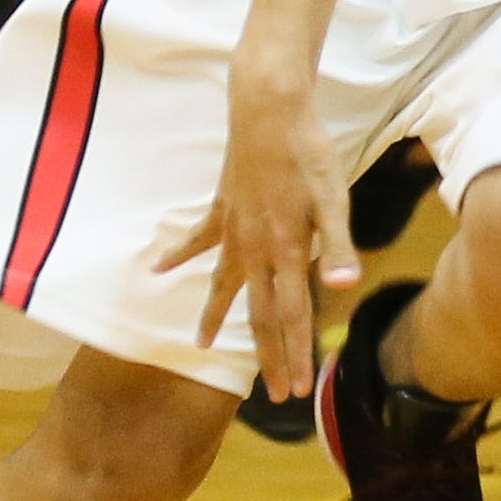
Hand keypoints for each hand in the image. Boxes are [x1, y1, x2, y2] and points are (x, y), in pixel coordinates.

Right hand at [160, 75, 357, 398]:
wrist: (269, 107)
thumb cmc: (308, 151)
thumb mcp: (334, 197)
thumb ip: (339, 244)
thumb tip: (344, 286)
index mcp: (285, 249)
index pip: (291, 315)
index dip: (293, 354)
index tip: (294, 389)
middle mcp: (254, 247)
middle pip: (260, 312)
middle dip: (268, 354)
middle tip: (274, 393)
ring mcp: (233, 229)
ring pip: (223, 284)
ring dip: (216, 318)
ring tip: (202, 346)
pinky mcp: (221, 208)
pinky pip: (197, 239)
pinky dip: (178, 255)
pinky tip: (157, 269)